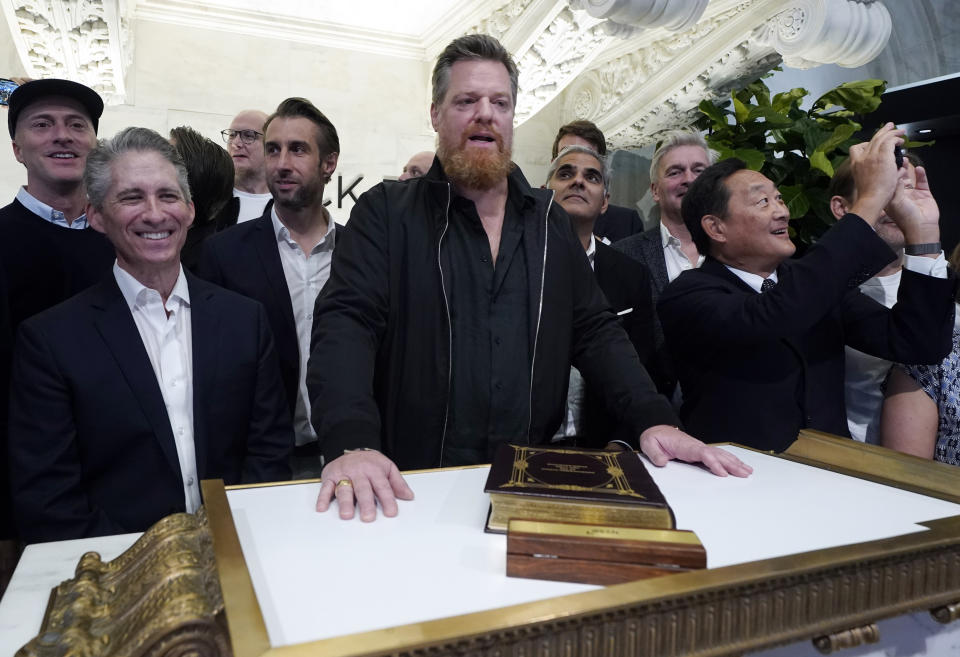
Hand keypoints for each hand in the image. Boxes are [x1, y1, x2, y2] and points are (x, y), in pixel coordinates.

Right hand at [316, 450, 413, 520]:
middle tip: (368, 517)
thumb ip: (398, 483)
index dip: (387, 500)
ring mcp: (343, 474)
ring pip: (344, 488)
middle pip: (363, 489)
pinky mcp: (330, 476)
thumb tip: (409, 496)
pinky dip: (323, 498)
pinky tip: (322, 508)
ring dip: (345, 502)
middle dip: (366, 503)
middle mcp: (359, 472)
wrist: (349, 445)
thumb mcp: (387, 467)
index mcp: (375, 470)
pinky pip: (325, 487)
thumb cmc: (370, 462)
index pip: (383, 486)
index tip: (391, 512)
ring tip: (347, 515)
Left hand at [638, 425, 752, 476]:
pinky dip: (730, 460)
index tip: (722, 473)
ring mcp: (700, 448)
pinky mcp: (701, 451)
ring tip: (747, 471)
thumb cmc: (655, 437)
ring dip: (734, 463)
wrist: (657, 430)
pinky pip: (718, 455)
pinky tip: (738, 466)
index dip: (713, 463)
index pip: (703, 454)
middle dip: (731, 464)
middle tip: (744, 474)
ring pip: (720, 455)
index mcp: (685, 446)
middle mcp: (696, 446)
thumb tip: (662, 462)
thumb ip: (655, 454)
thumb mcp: (649, 444)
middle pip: (717, 454)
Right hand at [848, 123, 904, 225]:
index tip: (874, 143)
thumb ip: (878, 173)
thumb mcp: (867, 182)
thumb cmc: (870, 197)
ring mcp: (871, 156)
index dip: (866, 143)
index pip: (856, 148)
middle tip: (889, 126)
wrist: (871, 199)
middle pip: (871, 140)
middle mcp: (861, 158)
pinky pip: (890, 142)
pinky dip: (896, 139)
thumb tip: (896, 168)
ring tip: (900, 132)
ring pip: (881, 138)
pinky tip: (901, 141)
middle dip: (881, 132)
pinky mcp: (882, 157)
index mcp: (855, 164)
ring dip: (891, 133)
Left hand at [886, 164, 939, 245]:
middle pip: (897, 178)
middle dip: (897, 169)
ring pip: (910, 178)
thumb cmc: (905, 217)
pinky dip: (921, 174)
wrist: (921, 226)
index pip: (887, 183)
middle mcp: (900, 195)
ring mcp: (913, 194)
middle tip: (897, 160)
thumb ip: (895, 188)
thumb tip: (895, 175)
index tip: (887, 164)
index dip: (887, 174)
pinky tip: (919, 168)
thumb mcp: (895, 201)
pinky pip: (922, 181)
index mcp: (890, 198)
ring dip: (907, 170)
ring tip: (905, 161)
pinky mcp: (924, 194)